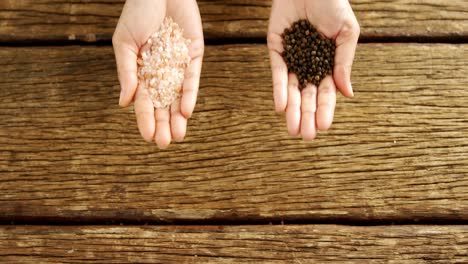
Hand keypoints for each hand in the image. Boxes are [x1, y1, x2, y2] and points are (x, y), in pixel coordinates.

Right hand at [113, 0, 203, 147]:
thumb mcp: (125, 43)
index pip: (143, 100)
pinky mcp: (194, 55)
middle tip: (165, 144)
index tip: (148, 137)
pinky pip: (192, 78)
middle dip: (163, 123)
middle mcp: (161, 71)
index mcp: (141, 70)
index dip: (145, 118)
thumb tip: (124, 103)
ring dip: (178, 116)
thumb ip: (127, 72)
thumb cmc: (137, 12)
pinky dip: (189, 94)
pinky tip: (186, 111)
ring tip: (178, 136)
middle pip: (163, 102)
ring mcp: (178, 64)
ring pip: (178, 95)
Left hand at [267, 0, 359, 139]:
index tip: (324, 127)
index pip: (326, 91)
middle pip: (306, 95)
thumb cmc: (334, 4)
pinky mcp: (276, 47)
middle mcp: (308, 63)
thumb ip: (344, 63)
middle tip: (306, 136)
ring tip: (292, 129)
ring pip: (291, 88)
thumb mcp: (347, 33)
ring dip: (292, 109)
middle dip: (306, 116)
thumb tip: (348, 94)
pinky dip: (279, 88)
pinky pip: (277, 71)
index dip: (325, 109)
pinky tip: (281, 106)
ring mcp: (292, 57)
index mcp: (328, 63)